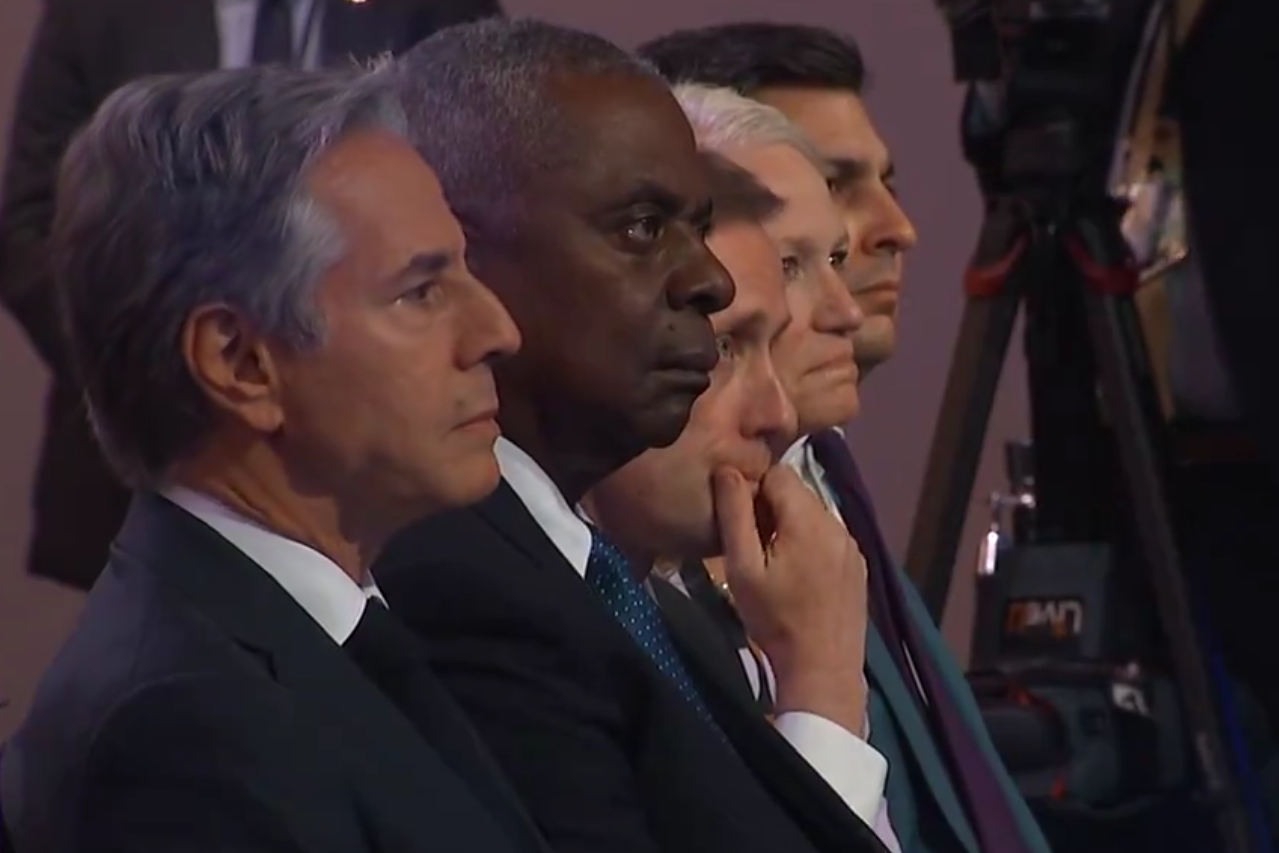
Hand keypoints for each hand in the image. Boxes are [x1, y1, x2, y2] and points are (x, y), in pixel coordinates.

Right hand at [712, 466, 868, 731]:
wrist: (822, 669)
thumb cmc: (775, 620)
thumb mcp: (742, 568)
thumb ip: (735, 515)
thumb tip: (727, 470)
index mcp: (809, 518)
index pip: (778, 473)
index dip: (752, 489)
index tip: (738, 521)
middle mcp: (837, 523)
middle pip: (797, 493)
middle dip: (770, 507)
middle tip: (751, 545)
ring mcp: (852, 545)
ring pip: (813, 514)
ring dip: (789, 526)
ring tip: (773, 563)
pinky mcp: (858, 565)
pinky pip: (828, 537)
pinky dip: (809, 543)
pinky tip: (797, 576)